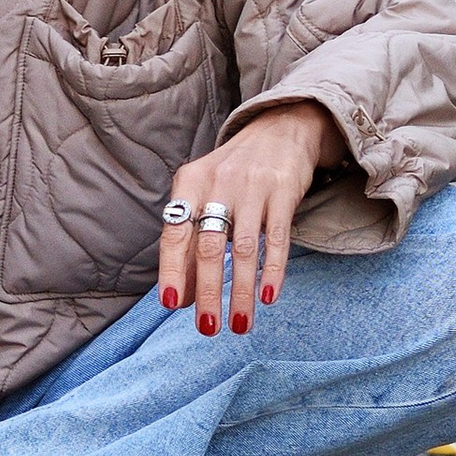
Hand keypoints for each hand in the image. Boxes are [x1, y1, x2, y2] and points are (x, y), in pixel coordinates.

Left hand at [159, 106, 339, 333]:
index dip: (172, 270)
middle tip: (207, 327)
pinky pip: (277, 239)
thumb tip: (183, 298)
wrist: (281, 128)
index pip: (175, 233)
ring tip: (238, 324)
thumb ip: (191, 240)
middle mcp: (219, 183)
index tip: (171, 305)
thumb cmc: (235, 172)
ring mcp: (253, 187)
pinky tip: (268, 297)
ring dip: (240, 291)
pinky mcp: (284, 192)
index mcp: (190, 183)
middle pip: (208, 246)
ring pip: (244, 249)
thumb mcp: (205, 194)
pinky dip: (272, 271)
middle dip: (207, 291)